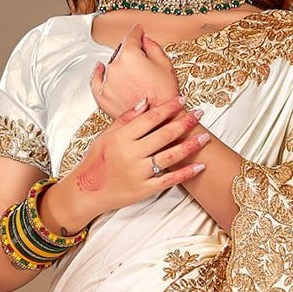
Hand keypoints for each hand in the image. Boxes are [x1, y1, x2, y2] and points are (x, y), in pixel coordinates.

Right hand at [43, 97, 208, 227]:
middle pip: (164, 134)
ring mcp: (139, 173)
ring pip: (170, 156)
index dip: (168, 107)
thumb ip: (126, 118)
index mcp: (122, 137)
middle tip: (200, 112)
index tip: (183, 99)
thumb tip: (146, 101)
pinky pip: (168, 180)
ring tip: (205, 136)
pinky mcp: (144, 190)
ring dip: (190, 146)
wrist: (87, 191)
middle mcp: (131, 154)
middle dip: (184, 122)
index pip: (150, 118)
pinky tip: (199, 167)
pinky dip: (185, 174)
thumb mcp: (106, 135)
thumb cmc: (97, 160)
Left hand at [90, 23, 179, 116]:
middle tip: (142, 61)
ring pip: (112, 67)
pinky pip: (96, 83)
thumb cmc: (166, 97)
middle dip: (131, 53)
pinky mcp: (103, 98)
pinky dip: (97, 74)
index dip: (137, 31)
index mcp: (130, 54)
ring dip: (120, 66)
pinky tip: (100, 68)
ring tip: (131, 74)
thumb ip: (152, 46)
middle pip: (121, 52)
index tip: (138, 30)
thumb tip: (144, 39)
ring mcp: (107, 83)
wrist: (162, 124)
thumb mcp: (165, 65)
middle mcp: (115, 66)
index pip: (132, 36)